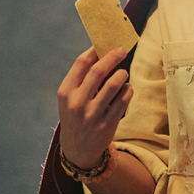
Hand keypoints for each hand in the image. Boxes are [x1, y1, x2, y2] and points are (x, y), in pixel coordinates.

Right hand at [57, 46, 133, 168]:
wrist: (77, 150)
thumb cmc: (75, 116)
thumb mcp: (70, 98)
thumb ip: (81, 78)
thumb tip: (101, 52)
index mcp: (66, 92)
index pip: (81, 63)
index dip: (94, 50)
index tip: (104, 44)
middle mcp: (77, 103)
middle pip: (98, 71)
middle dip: (112, 57)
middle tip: (122, 50)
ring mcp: (92, 115)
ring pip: (113, 84)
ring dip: (122, 74)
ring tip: (123, 73)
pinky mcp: (107, 124)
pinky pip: (123, 100)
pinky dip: (127, 90)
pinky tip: (126, 89)